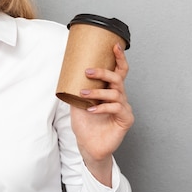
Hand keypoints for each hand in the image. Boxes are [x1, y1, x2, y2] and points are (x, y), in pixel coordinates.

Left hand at [70, 43, 133, 185]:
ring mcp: (124, 108)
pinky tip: (90, 109)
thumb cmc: (85, 124)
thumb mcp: (77, 102)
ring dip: (98, 92)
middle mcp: (119, 97)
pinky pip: (116, 108)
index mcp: (110, 91)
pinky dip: (102, 107)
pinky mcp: (125, 120)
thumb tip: (66, 73)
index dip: (119, 58)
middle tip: (88, 71)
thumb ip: (76, 88)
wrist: (88, 146)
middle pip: (118, 79)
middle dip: (103, 72)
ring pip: (115, 93)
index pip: (119, 71)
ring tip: (83, 94)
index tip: (114, 45)